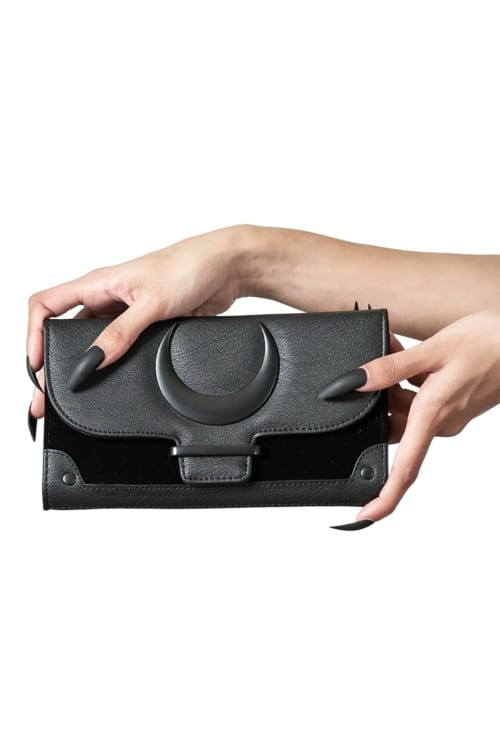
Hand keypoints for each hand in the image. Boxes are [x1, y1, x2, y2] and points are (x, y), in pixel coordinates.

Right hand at [27, 225, 251, 417]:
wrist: (227, 268)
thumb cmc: (189, 266)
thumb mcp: (151, 303)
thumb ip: (121, 334)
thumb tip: (91, 361)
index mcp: (98, 283)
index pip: (46, 305)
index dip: (33, 333)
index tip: (36, 363)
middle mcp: (107, 297)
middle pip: (65, 330)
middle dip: (53, 359)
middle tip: (47, 392)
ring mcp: (125, 313)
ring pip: (92, 341)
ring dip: (81, 363)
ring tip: (72, 391)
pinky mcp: (145, 325)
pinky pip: (118, 347)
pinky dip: (109, 363)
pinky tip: (107, 379)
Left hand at [328, 310, 499, 524]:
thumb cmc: (488, 344)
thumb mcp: (433, 350)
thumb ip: (391, 367)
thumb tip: (354, 382)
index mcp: (434, 416)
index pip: (405, 469)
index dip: (384, 496)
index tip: (364, 515)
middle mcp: (442, 423)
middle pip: (395, 427)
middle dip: (378, 400)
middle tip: (374, 367)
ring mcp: (449, 415)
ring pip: (405, 410)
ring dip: (393, 385)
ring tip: (395, 351)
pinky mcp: (454, 404)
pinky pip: (419, 400)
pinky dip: (408, 381)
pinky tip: (406, 358)